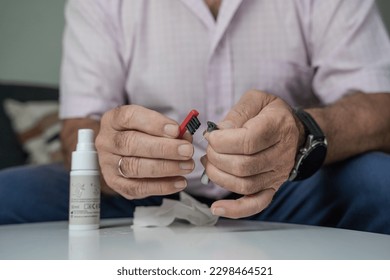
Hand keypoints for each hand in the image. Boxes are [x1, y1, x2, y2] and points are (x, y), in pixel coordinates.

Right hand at [95, 105, 194, 198]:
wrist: (120, 153)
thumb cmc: (139, 135)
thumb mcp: (151, 124)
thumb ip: (168, 129)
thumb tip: (185, 136)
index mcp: (113, 120)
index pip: (129, 117)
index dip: (154, 123)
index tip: (176, 130)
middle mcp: (107, 141)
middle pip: (131, 143)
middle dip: (164, 148)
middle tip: (187, 151)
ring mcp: (107, 164)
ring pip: (134, 167)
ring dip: (165, 168)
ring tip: (186, 166)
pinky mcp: (115, 183)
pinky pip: (137, 188)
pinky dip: (161, 186)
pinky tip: (178, 181)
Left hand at [201, 90, 302, 217]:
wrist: (294, 130)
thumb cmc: (271, 113)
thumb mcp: (256, 100)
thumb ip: (237, 113)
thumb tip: (219, 132)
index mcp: (278, 127)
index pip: (248, 141)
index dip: (222, 141)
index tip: (211, 136)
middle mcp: (281, 154)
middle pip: (243, 165)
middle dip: (216, 157)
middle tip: (209, 148)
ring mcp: (277, 174)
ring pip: (244, 185)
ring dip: (218, 176)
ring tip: (209, 164)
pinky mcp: (271, 187)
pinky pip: (256, 204)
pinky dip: (235, 210)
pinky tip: (217, 208)